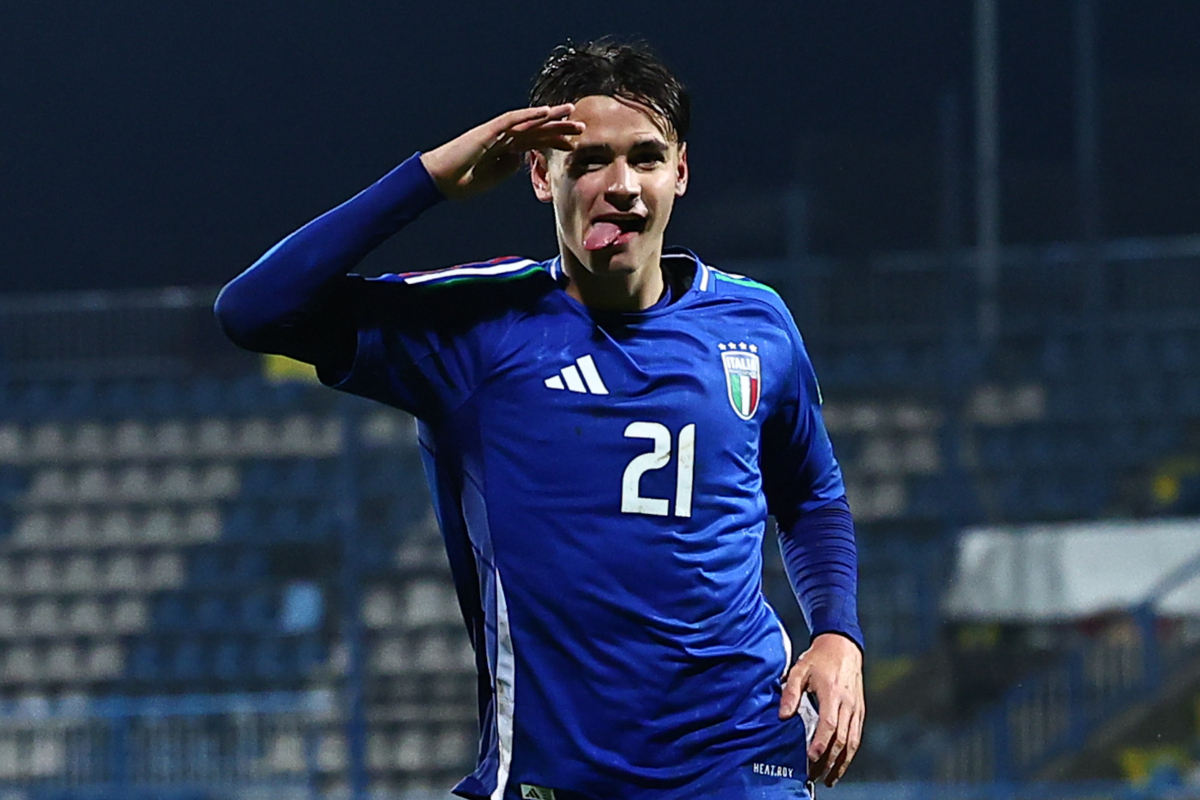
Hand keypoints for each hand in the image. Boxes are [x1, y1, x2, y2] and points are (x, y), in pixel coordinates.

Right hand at [419, 104, 583, 200]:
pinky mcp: (488, 131)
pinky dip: (529, 115)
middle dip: (559, 127)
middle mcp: (503, 137)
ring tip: (570, 111)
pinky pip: (512, 120)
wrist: (439, 180)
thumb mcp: (493, 177)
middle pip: (536, 129)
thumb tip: (522, 158)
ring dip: (550, 116)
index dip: (555, 141)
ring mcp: (496, 132)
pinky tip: (545, 112)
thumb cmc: (462, 181)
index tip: (574, 144)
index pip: (535, 142)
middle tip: (582, 127)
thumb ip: (509, 166)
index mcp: (505, 149)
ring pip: (528, 121)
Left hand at [779, 633, 864, 786]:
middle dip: (828, 760)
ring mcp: (856, 708)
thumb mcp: (800, 669)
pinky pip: (857, 736)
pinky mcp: (860, 710)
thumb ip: (790, 692)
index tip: (811, 758)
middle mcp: (847, 703)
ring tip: (829, 778)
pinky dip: (850, 753)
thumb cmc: (818, 658)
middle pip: (841, 738)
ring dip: (841, 762)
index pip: (829, 724)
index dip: (820, 743)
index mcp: (832, 692)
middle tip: (814, 775)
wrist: (843, 646)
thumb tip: (782, 716)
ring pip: (852, 742)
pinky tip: (841, 764)